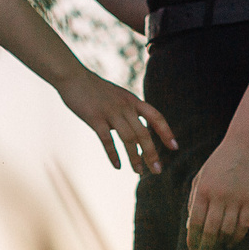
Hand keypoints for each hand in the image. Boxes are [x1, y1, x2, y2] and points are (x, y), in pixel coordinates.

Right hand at [57, 70, 176, 174]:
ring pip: (128, 139)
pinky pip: (107, 140)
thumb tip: (135, 131)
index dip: (166, 132)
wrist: (74, 77)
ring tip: (139, 172)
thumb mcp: (118, 96)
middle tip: (158, 170)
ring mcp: (110, 112)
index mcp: (132, 101)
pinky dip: (113, 155)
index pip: (155, 117)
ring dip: (135, 158)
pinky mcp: (95, 118)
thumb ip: (128, 111)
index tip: (174, 147)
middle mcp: (125, 106)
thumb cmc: (95, 89)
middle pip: (144, 133)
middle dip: (152, 153)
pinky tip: (118, 166)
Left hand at [185, 137, 248, 249]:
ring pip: (227, 230)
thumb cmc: (218, 162)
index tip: (192, 248)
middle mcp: (218, 197)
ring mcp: (235, 199)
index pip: (195, 222)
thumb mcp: (200, 177)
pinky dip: (237, 237)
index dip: (193, 239)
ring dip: (221, 242)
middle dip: (206, 246)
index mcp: (203, 190)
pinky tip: (231, 242)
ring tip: (217, 247)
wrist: (244, 147)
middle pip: (211, 230)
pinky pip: (244, 225)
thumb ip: (193, 199)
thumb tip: (190, 224)